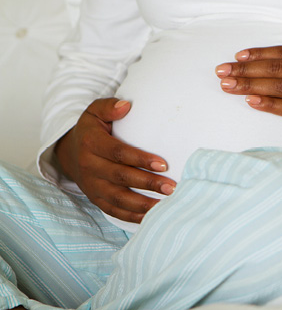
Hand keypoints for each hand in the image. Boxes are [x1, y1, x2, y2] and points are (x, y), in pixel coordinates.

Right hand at [55, 98, 176, 222]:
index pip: (118, 153)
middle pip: (121, 177)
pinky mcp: (96, 199)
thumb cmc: (92, 130)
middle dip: (148, 183)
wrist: (70, 153)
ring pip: (118, 199)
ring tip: (166, 204)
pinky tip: (151, 216)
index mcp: (91, 144)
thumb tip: (126, 105)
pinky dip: (132, 216)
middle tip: (172, 187)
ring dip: (143, 203)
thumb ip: (109, 106)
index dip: (140, 159)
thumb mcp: (94, 112)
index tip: (163, 164)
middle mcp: (90, 167)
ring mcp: (92, 186)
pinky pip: (114, 211)